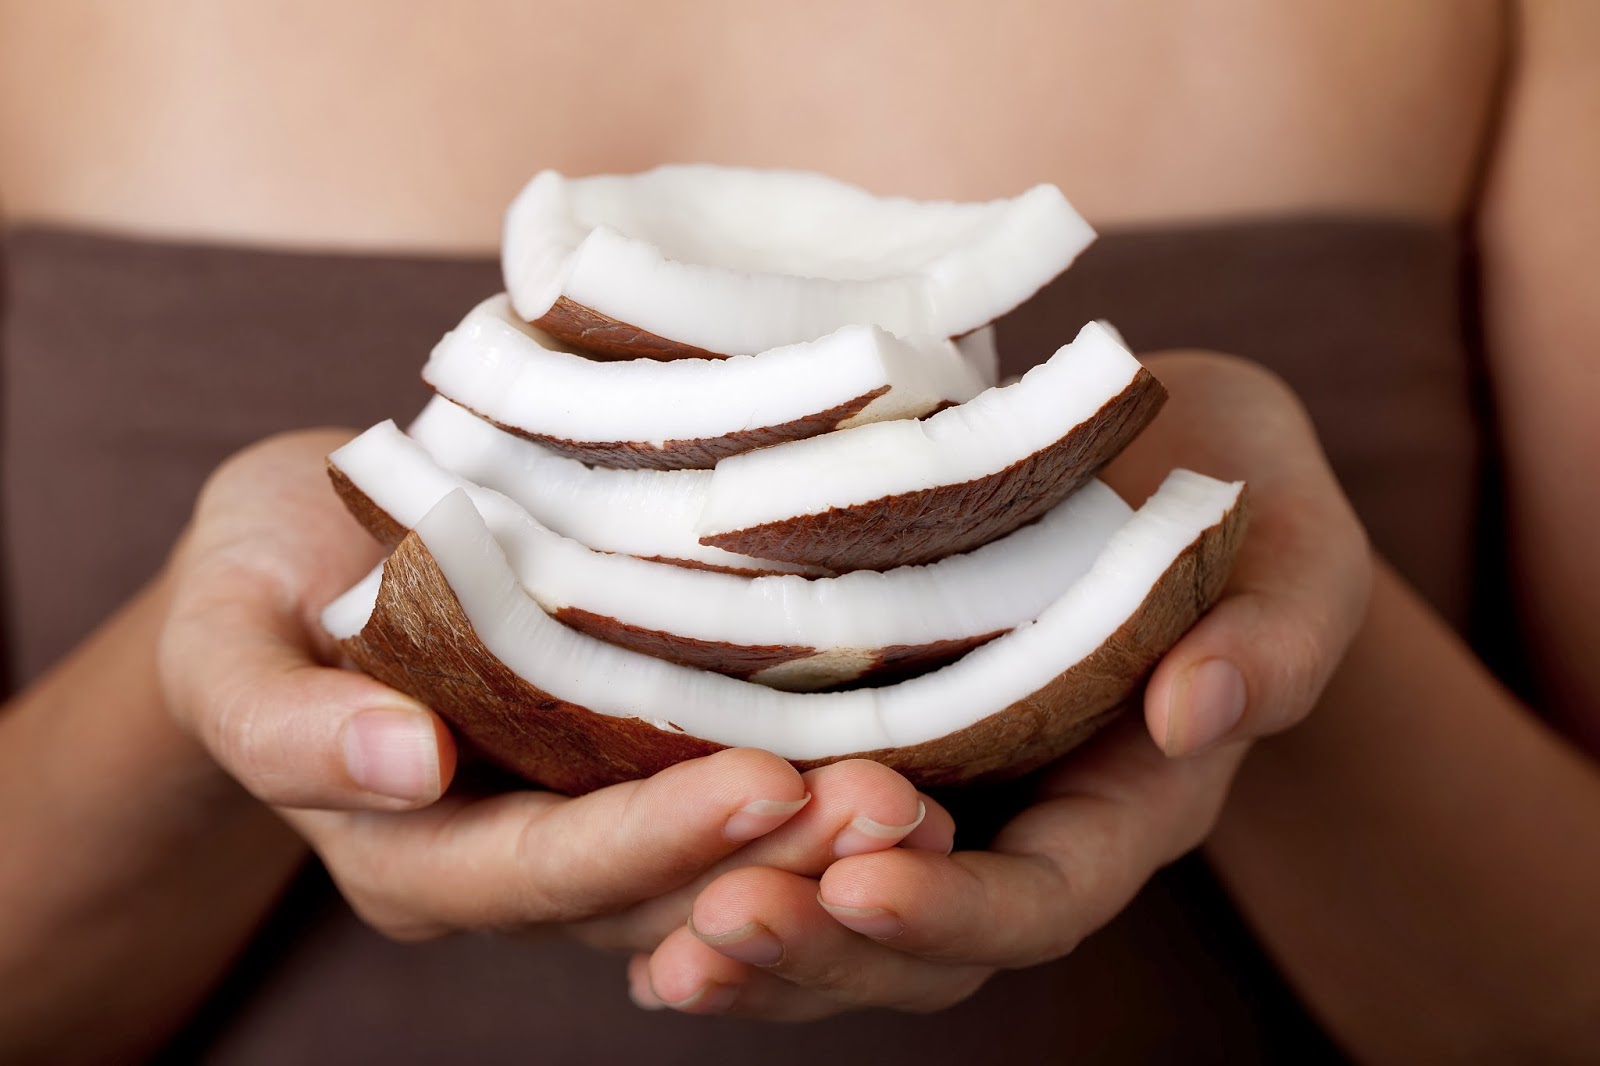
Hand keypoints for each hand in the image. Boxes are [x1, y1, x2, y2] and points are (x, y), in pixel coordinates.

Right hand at [158, 431, 952, 946]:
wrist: (304, 551)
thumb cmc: (256, 578)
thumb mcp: (225, 635)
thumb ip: (278, 722)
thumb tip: (400, 765)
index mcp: (410, 854)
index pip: (542, 870)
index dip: (650, 842)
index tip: (762, 788)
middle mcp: (508, 862)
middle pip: (651, 890)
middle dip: (772, 859)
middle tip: (892, 804)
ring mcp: (578, 823)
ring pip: (709, 868)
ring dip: (815, 843)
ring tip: (920, 794)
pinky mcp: (629, 768)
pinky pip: (726, 806)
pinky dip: (807, 798)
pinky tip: (903, 760)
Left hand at [631, 351, 1372, 1015]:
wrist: (1168, 463)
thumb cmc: (1242, 498)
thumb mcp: (1298, 550)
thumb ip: (1279, 636)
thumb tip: (1202, 711)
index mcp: (1125, 803)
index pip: (1044, 898)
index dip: (958, 912)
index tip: (861, 886)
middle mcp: (1020, 824)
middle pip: (922, 943)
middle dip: (822, 949)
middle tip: (715, 924)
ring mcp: (939, 793)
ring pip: (841, 913)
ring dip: (751, 932)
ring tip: (658, 946)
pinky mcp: (865, 739)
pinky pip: (790, 837)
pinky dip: (716, 869)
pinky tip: (634, 890)